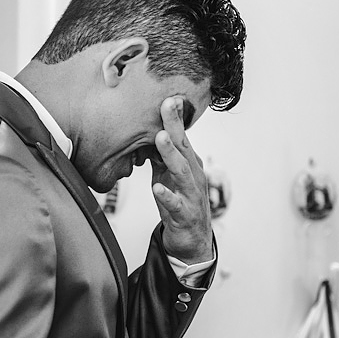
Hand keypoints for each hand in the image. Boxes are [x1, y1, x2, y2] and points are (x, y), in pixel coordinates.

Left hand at [150, 97, 212, 263]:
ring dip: (171, 155)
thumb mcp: (167, 176)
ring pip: (181, 173)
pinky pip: (176, 205)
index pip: (180, 137)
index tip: (167, 96)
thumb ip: (158, 156)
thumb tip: (145, 135)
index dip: (174, 118)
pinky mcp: (185, 216)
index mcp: (188, 165)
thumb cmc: (179, 203)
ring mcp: (191, 195)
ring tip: (160, 138)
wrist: (193, 241)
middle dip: (174, 126)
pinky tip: (157, 188)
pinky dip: (167, 196)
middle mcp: (193, 176)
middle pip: (183, 148)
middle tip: (166, 105)